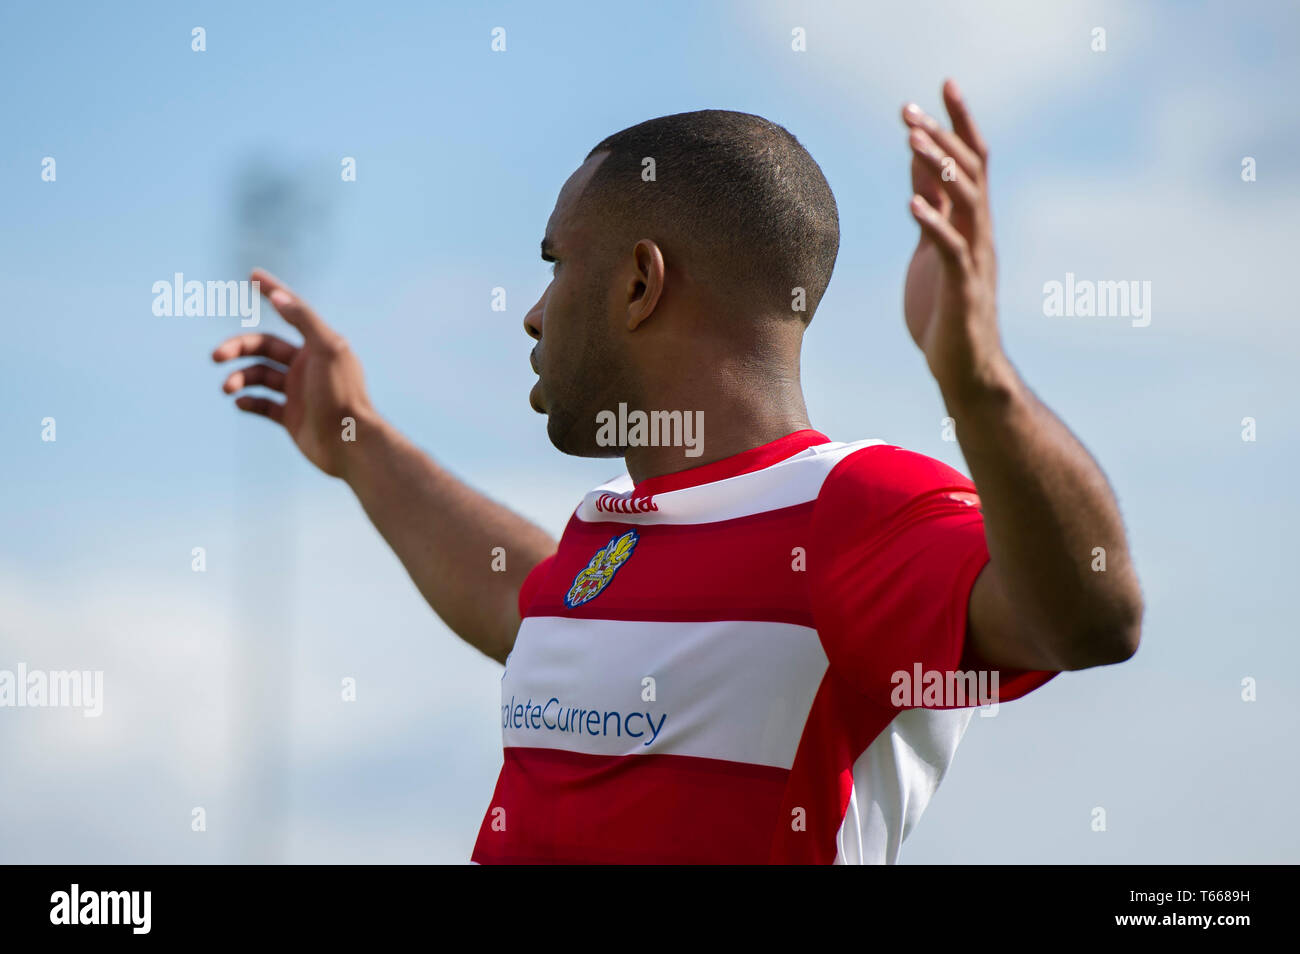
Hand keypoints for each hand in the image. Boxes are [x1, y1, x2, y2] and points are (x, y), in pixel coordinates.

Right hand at [213, 269, 374, 477]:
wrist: (349, 443)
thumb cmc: (341, 394)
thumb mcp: (328, 349)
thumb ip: (304, 320)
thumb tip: (279, 296)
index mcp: (317, 346)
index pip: (290, 312)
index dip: (273, 291)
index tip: (253, 275)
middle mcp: (306, 366)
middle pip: (263, 347)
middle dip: (238, 348)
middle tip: (216, 355)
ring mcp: (298, 392)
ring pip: (259, 376)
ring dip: (239, 378)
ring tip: (228, 388)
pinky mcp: (292, 418)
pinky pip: (263, 405)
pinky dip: (248, 402)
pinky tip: (241, 403)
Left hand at [901, 79, 1009, 398]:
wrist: (966, 370)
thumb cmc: (946, 312)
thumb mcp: (932, 249)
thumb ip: (931, 208)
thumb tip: (919, 165)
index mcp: (972, 224)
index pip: (971, 161)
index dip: (958, 122)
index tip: (942, 85)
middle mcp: (980, 234)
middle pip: (970, 171)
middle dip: (942, 135)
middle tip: (910, 108)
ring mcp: (975, 260)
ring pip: (965, 203)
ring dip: (940, 170)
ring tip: (913, 141)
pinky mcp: (964, 288)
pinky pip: (950, 249)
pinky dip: (932, 224)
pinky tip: (911, 204)